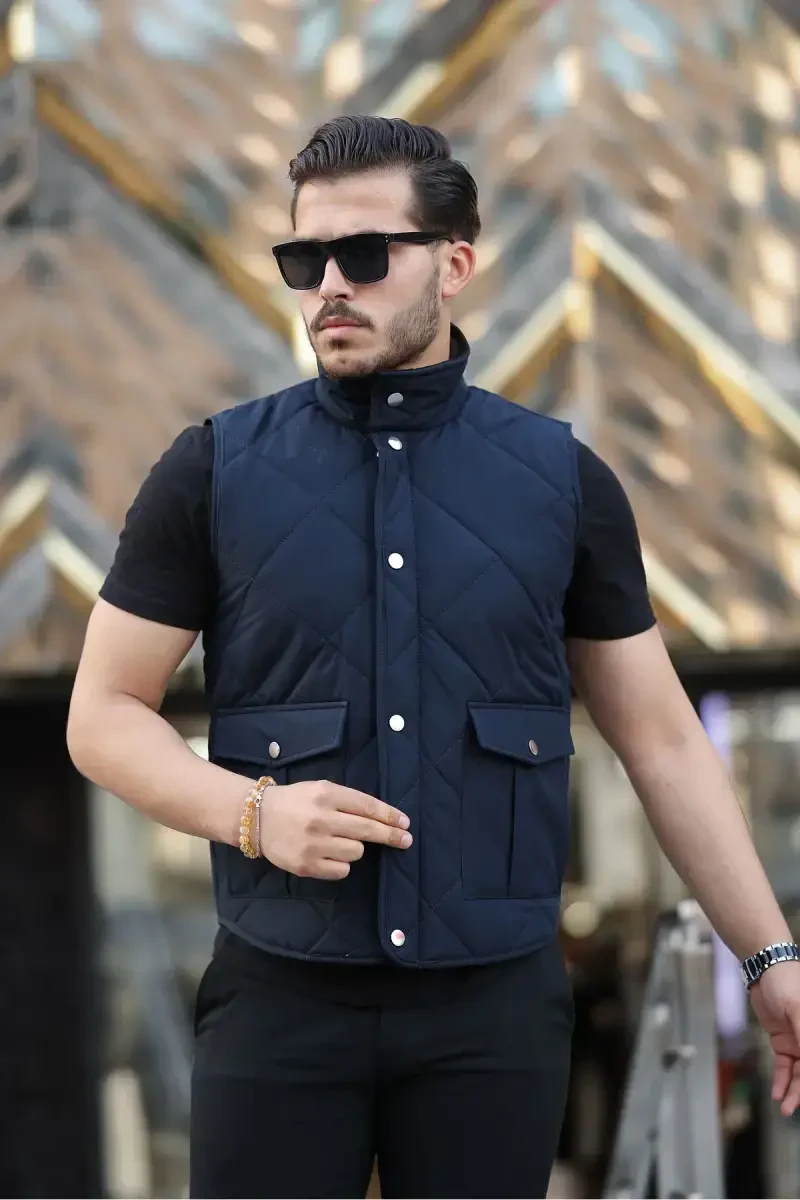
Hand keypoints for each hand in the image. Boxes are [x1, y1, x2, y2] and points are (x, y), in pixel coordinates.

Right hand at [259, 780, 411, 880]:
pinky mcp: (306, 865)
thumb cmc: (295, 801)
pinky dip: (341, 864)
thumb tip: (383, 818)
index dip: (390, 816)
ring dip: (355, 848)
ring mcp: (314, 844)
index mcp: (326, 795)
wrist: (257, 818)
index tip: (405, 822)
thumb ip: (348, 800)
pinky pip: (341, 870)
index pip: (367, 806)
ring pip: (356, 852)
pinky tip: (329, 855)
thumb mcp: (320, 789)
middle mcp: (321, 819)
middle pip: (368, 830)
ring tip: (338, 841)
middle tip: (406, 840)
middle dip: (392, 835)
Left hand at [749, 961, 799, 1114]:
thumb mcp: (798, 1008)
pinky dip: (781, 1080)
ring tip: (785, 1108)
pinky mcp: (783, 1042)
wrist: (764, 968)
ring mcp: (799, 1042)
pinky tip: (777, 1093)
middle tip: (793, 1108)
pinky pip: (785, 1066)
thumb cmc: (787, 981)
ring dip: (793, 1092)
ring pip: (799, 1074)